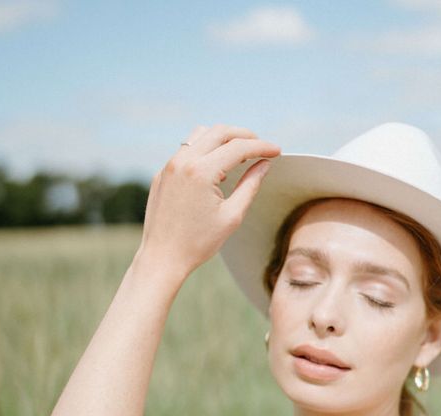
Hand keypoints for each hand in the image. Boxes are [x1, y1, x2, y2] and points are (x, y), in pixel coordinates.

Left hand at [137, 124, 280, 278]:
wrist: (162, 257)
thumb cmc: (199, 243)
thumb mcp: (232, 216)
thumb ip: (250, 186)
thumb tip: (264, 164)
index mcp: (201, 172)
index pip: (238, 148)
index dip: (262, 147)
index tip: (277, 151)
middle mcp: (183, 162)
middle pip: (219, 132)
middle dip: (244, 136)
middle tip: (262, 146)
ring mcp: (169, 166)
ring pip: (200, 134)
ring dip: (223, 138)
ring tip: (241, 152)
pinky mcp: (162, 173)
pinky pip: (186, 150)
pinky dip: (206, 149)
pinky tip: (217, 166)